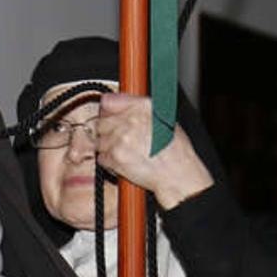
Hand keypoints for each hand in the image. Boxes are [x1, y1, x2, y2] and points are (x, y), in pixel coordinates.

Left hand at [95, 93, 212, 209]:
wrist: (178, 175)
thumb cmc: (177, 152)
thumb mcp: (165, 120)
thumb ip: (140, 109)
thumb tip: (124, 106)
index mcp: (143, 107)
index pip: (108, 101)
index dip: (107, 111)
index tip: (108, 117)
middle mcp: (131, 119)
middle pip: (101, 122)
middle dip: (107, 132)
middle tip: (119, 140)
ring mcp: (121, 138)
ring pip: (99, 140)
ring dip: (107, 148)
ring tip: (125, 153)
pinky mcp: (115, 157)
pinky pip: (101, 157)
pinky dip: (109, 162)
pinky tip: (124, 163)